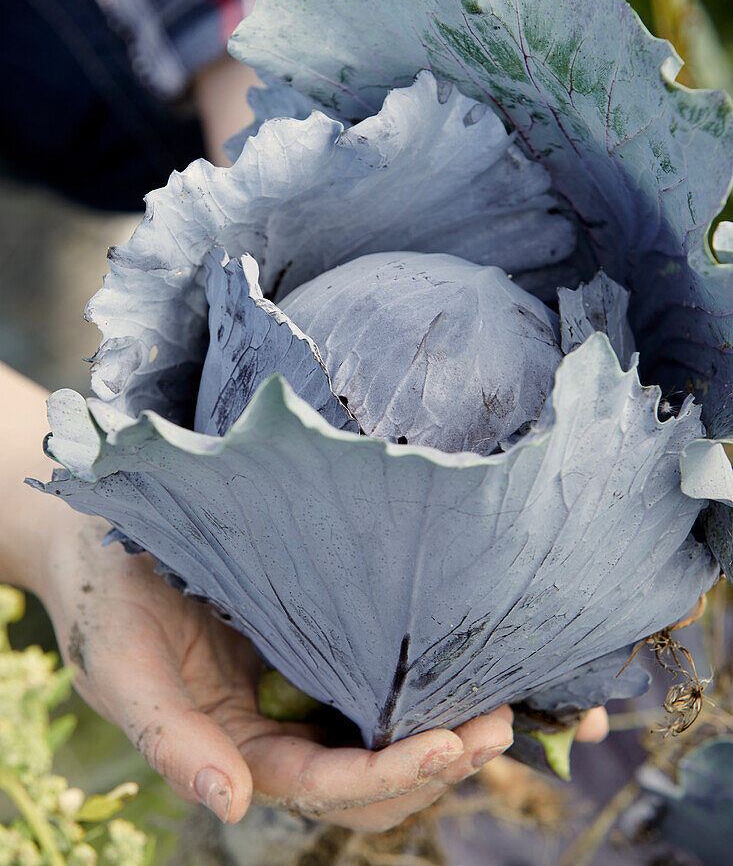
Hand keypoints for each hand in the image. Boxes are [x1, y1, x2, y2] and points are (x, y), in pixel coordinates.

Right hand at [37, 505, 519, 831]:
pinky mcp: (326, 637)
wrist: (110, 534)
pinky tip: (476, 661)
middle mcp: (284, 728)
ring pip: (389, 735)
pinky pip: (386, 677)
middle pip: (373, 778)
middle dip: (437, 763)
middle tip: (498, 726)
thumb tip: (231, 805)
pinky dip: (432, 684)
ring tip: (506, 706)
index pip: (324, 784)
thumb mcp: (124, 666)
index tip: (448, 744)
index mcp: (241, 750)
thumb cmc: (109, 597)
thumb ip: (170, 739)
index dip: (387, 773)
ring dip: (448, 732)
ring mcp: (308, 686)